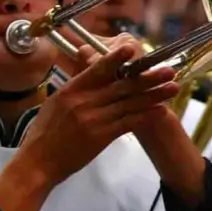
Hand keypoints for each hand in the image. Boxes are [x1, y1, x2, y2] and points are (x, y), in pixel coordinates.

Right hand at [17, 42, 178, 186]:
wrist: (38, 161)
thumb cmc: (44, 132)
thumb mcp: (55, 102)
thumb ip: (75, 87)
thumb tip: (90, 69)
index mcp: (70, 90)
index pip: (97, 69)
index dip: (116, 58)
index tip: (133, 49)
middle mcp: (84, 101)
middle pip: (121, 85)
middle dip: (147, 77)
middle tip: (168, 70)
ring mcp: (94, 119)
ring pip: (129, 103)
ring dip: (154, 95)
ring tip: (173, 88)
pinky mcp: (101, 136)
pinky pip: (128, 123)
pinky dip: (146, 116)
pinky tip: (160, 111)